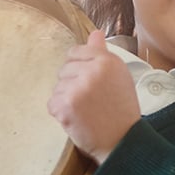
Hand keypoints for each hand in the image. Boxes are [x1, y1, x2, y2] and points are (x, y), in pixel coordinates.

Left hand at [47, 30, 139, 164]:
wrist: (122, 141)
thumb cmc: (122, 111)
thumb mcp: (119, 77)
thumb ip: (103, 54)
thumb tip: (95, 33)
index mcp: (108, 61)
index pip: (76, 52)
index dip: (79, 69)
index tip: (89, 83)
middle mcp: (93, 70)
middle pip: (64, 69)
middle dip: (73, 84)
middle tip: (91, 100)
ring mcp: (78, 87)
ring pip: (58, 86)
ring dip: (67, 99)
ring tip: (86, 111)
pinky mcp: (66, 105)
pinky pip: (52, 103)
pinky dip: (61, 113)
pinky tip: (78, 119)